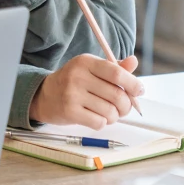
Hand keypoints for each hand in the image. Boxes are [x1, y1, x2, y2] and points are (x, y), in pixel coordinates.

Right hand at [29, 54, 143, 128]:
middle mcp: (78, 76)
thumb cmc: (73, 82)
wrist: (45, 95)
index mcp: (85, 62)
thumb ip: (114, 68)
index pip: (116, 73)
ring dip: (114, 116)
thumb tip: (134, 61)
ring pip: (110, 111)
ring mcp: (72, 94)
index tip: (139, 91)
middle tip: (124, 107)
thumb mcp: (91, 69)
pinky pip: (99, 122)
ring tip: (108, 113)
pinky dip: (102, 123)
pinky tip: (95, 117)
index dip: (133, 84)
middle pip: (117, 95)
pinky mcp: (69, 112)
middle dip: (126, 105)